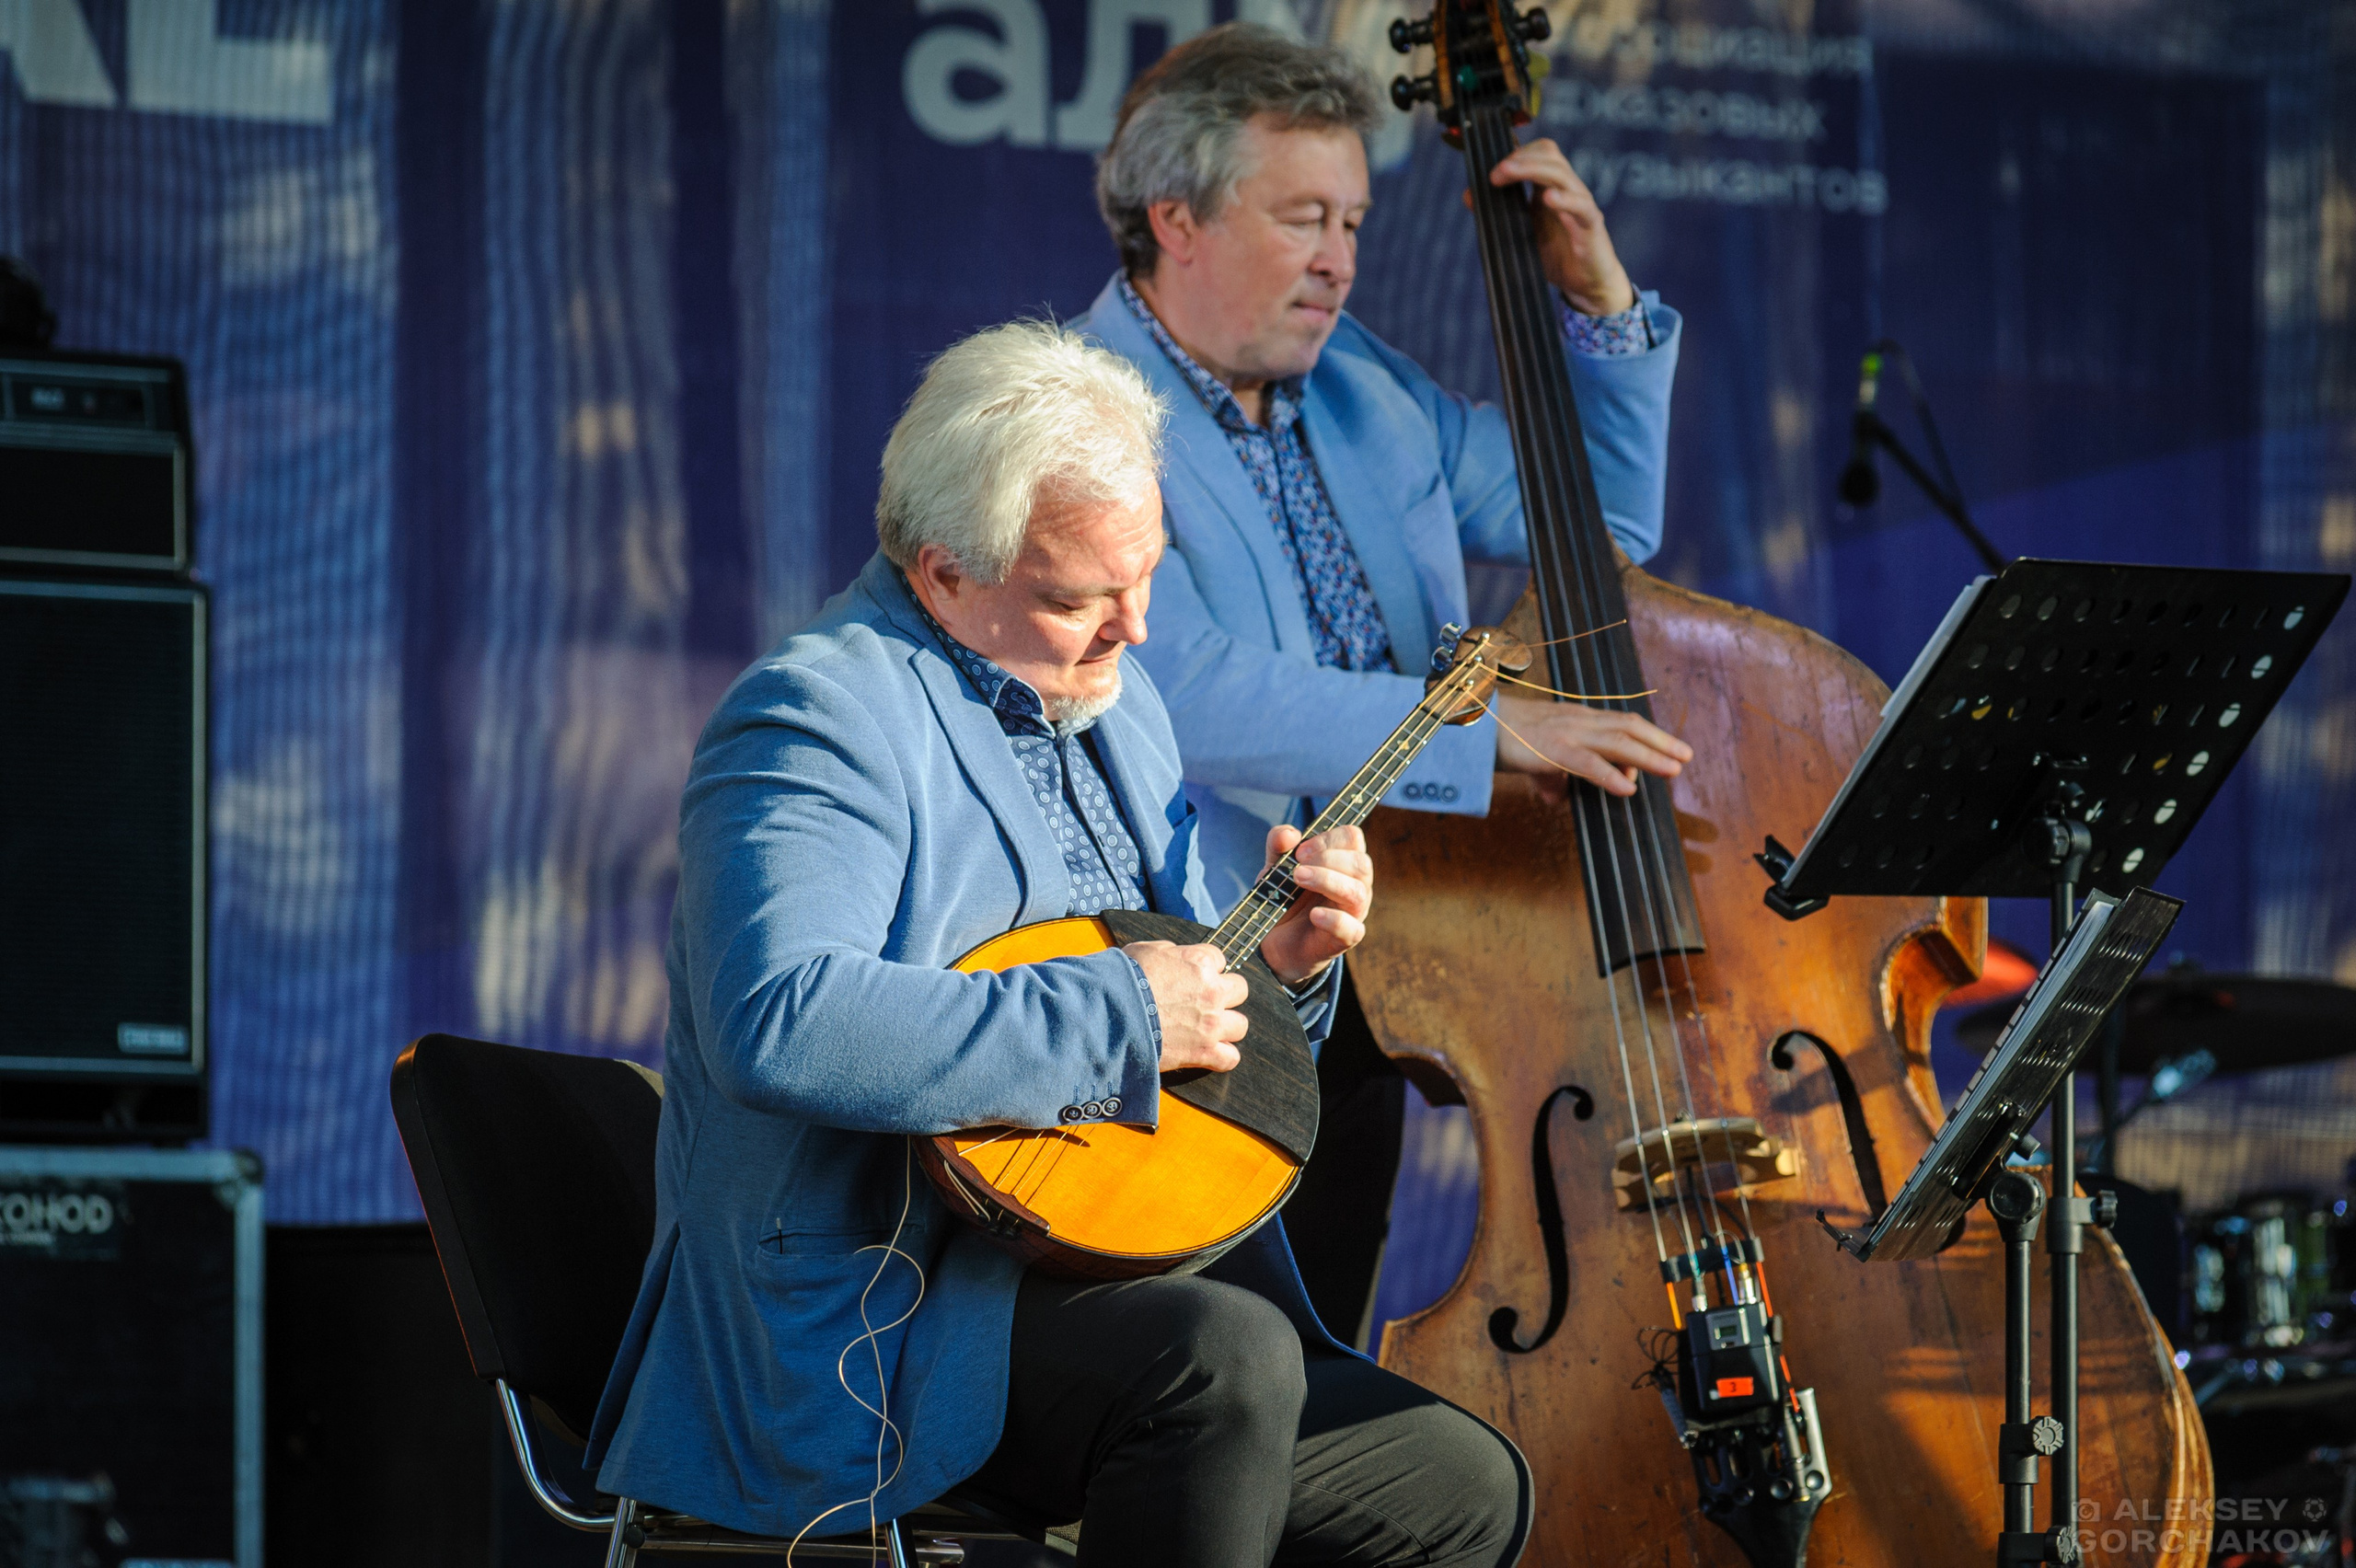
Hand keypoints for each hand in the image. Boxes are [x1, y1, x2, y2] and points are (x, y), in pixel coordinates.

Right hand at [1124, 940, 1246, 1073]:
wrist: (1109, 1015)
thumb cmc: (1122, 981)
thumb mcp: (1144, 951)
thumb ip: (1169, 952)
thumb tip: (1176, 957)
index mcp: (1199, 962)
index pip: (1219, 959)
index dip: (1206, 969)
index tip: (1193, 978)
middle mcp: (1212, 991)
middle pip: (1240, 989)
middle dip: (1224, 994)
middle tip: (1205, 1002)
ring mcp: (1211, 1024)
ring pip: (1240, 1025)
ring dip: (1226, 1027)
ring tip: (1207, 1029)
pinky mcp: (1203, 1052)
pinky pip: (1230, 1058)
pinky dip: (1221, 1058)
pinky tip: (1208, 1054)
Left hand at [1256, 824, 1372, 989]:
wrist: (1275, 940)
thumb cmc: (1285, 897)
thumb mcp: (1275, 867)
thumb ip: (1278, 846)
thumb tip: (1289, 834)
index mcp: (1343, 862)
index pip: (1353, 838)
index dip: (1328, 839)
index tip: (1300, 851)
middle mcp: (1355, 885)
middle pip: (1361, 863)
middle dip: (1327, 859)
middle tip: (1297, 869)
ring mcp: (1353, 913)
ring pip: (1357, 892)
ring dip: (1327, 881)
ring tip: (1298, 880)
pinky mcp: (1345, 939)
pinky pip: (1353, 929)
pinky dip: (1334, 919)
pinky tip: (1314, 915)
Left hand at [1470, 136, 1633, 316]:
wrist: (1587, 283)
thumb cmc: (1557, 253)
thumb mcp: (1521, 232)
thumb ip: (1498, 213)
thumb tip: (1468, 195)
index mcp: (1552, 186)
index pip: (1540, 152)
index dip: (1517, 153)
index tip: (1492, 170)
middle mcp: (1568, 189)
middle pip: (1550, 155)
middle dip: (1520, 158)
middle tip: (1495, 173)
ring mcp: (1581, 204)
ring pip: (1561, 174)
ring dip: (1532, 169)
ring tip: (1508, 174)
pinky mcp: (1592, 225)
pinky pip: (1581, 206)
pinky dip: (1565, 199)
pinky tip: (1549, 198)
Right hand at [1493, 693, 1690, 798]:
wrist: (1472, 725)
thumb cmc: (1500, 737)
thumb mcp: (1533, 756)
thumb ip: (1551, 776)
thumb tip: (1557, 798)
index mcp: (1575, 718)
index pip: (1619, 723)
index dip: (1647, 736)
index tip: (1667, 751)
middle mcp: (1576, 721)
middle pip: (1628, 727)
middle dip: (1660, 742)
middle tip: (1686, 757)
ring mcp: (1566, 733)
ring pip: (1617, 741)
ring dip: (1649, 755)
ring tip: (1673, 769)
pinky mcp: (1551, 750)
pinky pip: (1587, 763)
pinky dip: (1610, 775)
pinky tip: (1628, 787)